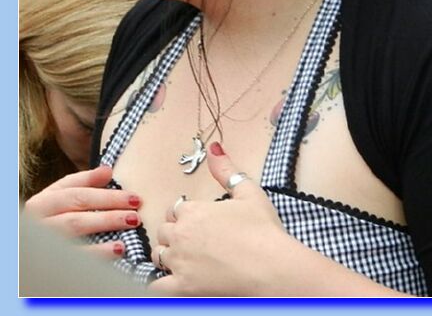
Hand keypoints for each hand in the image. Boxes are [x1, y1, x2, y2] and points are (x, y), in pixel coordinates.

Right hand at [23, 165, 141, 258]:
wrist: (24, 250)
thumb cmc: (51, 216)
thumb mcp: (60, 195)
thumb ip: (84, 182)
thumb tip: (107, 170)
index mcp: (42, 203)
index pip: (77, 195)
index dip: (108, 197)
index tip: (135, 198)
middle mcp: (38, 224)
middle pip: (77, 218)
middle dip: (109, 214)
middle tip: (136, 216)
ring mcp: (42, 246)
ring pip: (74, 235)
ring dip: (104, 229)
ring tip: (129, 226)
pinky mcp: (49, 264)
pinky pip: (75, 258)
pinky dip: (98, 253)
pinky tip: (118, 250)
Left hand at [150, 142, 289, 295]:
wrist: (271, 267)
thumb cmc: (263, 231)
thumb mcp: (249, 192)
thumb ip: (226, 170)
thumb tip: (214, 148)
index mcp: (193, 211)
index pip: (176, 208)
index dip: (186, 213)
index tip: (199, 220)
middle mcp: (180, 235)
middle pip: (164, 231)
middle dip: (175, 233)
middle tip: (195, 239)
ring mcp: (178, 262)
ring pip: (158, 255)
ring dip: (168, 255)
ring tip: (185, 258)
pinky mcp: (181, 287)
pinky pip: (156, 286)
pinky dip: (160, 284)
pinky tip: (172, 280)